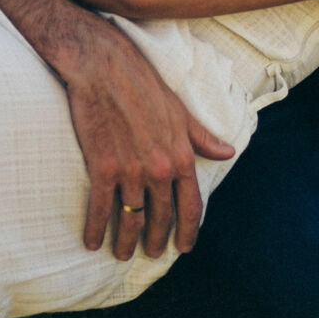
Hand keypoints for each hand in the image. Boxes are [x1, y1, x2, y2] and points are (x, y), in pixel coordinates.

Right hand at [0, 0, 233, 260]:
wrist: (101, 64)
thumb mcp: (178, 108)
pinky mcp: (103, 165)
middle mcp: (160, 168)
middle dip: (156, 241)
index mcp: (182, 155)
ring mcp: (131, 169)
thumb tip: (227, 151)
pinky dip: (95, 228)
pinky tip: (91, 241)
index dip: (188, 231)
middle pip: (161, 217)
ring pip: (131, 218)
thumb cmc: (140, 80)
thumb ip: (200, 136)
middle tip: (151, 254)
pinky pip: (100, 207)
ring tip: (121, 254)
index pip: (191, 205)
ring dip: (125, 241)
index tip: (183, 248)